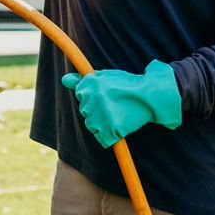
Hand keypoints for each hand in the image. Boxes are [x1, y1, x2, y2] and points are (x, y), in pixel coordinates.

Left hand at [61, 61, 182, 147]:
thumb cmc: (128, 84)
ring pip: (92, 126)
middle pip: (86, 111)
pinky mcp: (109, 129)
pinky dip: (110, 136)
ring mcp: (100, 115)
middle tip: (115, 105)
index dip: (94, 96)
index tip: (106, 94)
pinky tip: (120, 126)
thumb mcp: (105, 76)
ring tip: (118, 114)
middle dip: (97, 110)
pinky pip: (102, 138)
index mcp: (90, 84)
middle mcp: (92, 99)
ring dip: (102, 123)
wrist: (150, 95)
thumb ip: (83, 80)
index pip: (81, 94)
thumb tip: (64, 79)